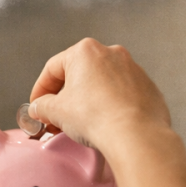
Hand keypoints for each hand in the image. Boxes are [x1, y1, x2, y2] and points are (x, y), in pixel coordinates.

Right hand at [27, 38, 185, 186]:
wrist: (136, 135)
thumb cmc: (97, 117)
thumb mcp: (56, 111)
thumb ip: (42, 106)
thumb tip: (39, 108)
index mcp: (85, 51)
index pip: (53, 68)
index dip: (40, 90)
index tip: (37, 105)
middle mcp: (111, 53)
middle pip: (78, 74)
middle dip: (65, 96)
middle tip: (57, 117)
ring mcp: (132, 69)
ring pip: (102, 82)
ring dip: (89, 99)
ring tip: (82, 123)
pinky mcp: (147, 87)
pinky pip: (122, 94)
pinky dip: (111, 105)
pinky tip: (105, 122)